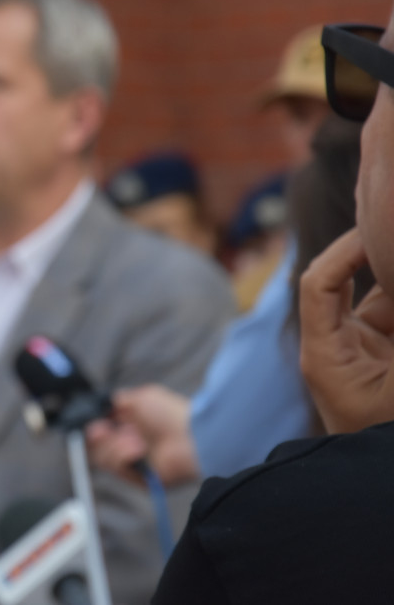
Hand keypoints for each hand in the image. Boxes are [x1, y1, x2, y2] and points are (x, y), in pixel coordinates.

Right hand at [86, 384, 197, 486]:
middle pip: (100, 446)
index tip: (96, 422)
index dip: (97, 426)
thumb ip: (121, 400)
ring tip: (134, 440)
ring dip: (115, 446)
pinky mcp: (139, 478)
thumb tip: (105, 404)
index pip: (106, 429)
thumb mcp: (143, 397)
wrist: (191, 438)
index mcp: (135, 425)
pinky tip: (137, 450)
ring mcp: (136, 462)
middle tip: (102, 431)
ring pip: (105, 457)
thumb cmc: (171, 414)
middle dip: (99, 437)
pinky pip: (119, 468)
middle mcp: (133, 444)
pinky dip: (124, 456)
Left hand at [300, 228, 393, 432]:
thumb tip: (389, 293)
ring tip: (393, 238)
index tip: (376, 231)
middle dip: (375, 252)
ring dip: (390, 273)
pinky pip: (390, 313)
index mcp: (323, 352)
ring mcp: (360, 349)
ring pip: (380, 297)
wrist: (374, 482)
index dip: (344, 251)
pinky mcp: (382, 353)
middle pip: (345, 281)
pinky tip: (393, 266)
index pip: (318, 284)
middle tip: (391, 222)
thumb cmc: (382, 439)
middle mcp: (335, 344)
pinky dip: (393, 293)